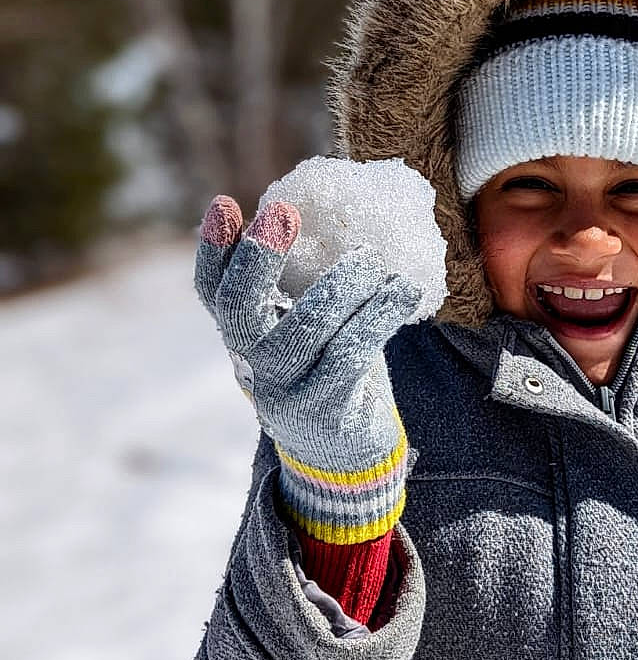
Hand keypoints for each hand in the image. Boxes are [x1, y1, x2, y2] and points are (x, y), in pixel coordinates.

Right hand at [195, 195, 418, 544]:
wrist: (346, 454)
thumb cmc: (329, 368)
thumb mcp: (308, 325)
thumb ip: (306, 282)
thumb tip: (337, 211)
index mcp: (244, 335)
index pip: (213, 292)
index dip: (214, 250)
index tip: (225, 204)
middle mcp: (252, 363)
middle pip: (238, 311)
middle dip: (258, 259)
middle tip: (284, 213)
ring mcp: (285, 391)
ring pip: (305, 330)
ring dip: (341, 286)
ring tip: (371, 259)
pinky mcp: (325, 411)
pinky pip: (349, 357)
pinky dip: (377, 318)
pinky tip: (402, 292)